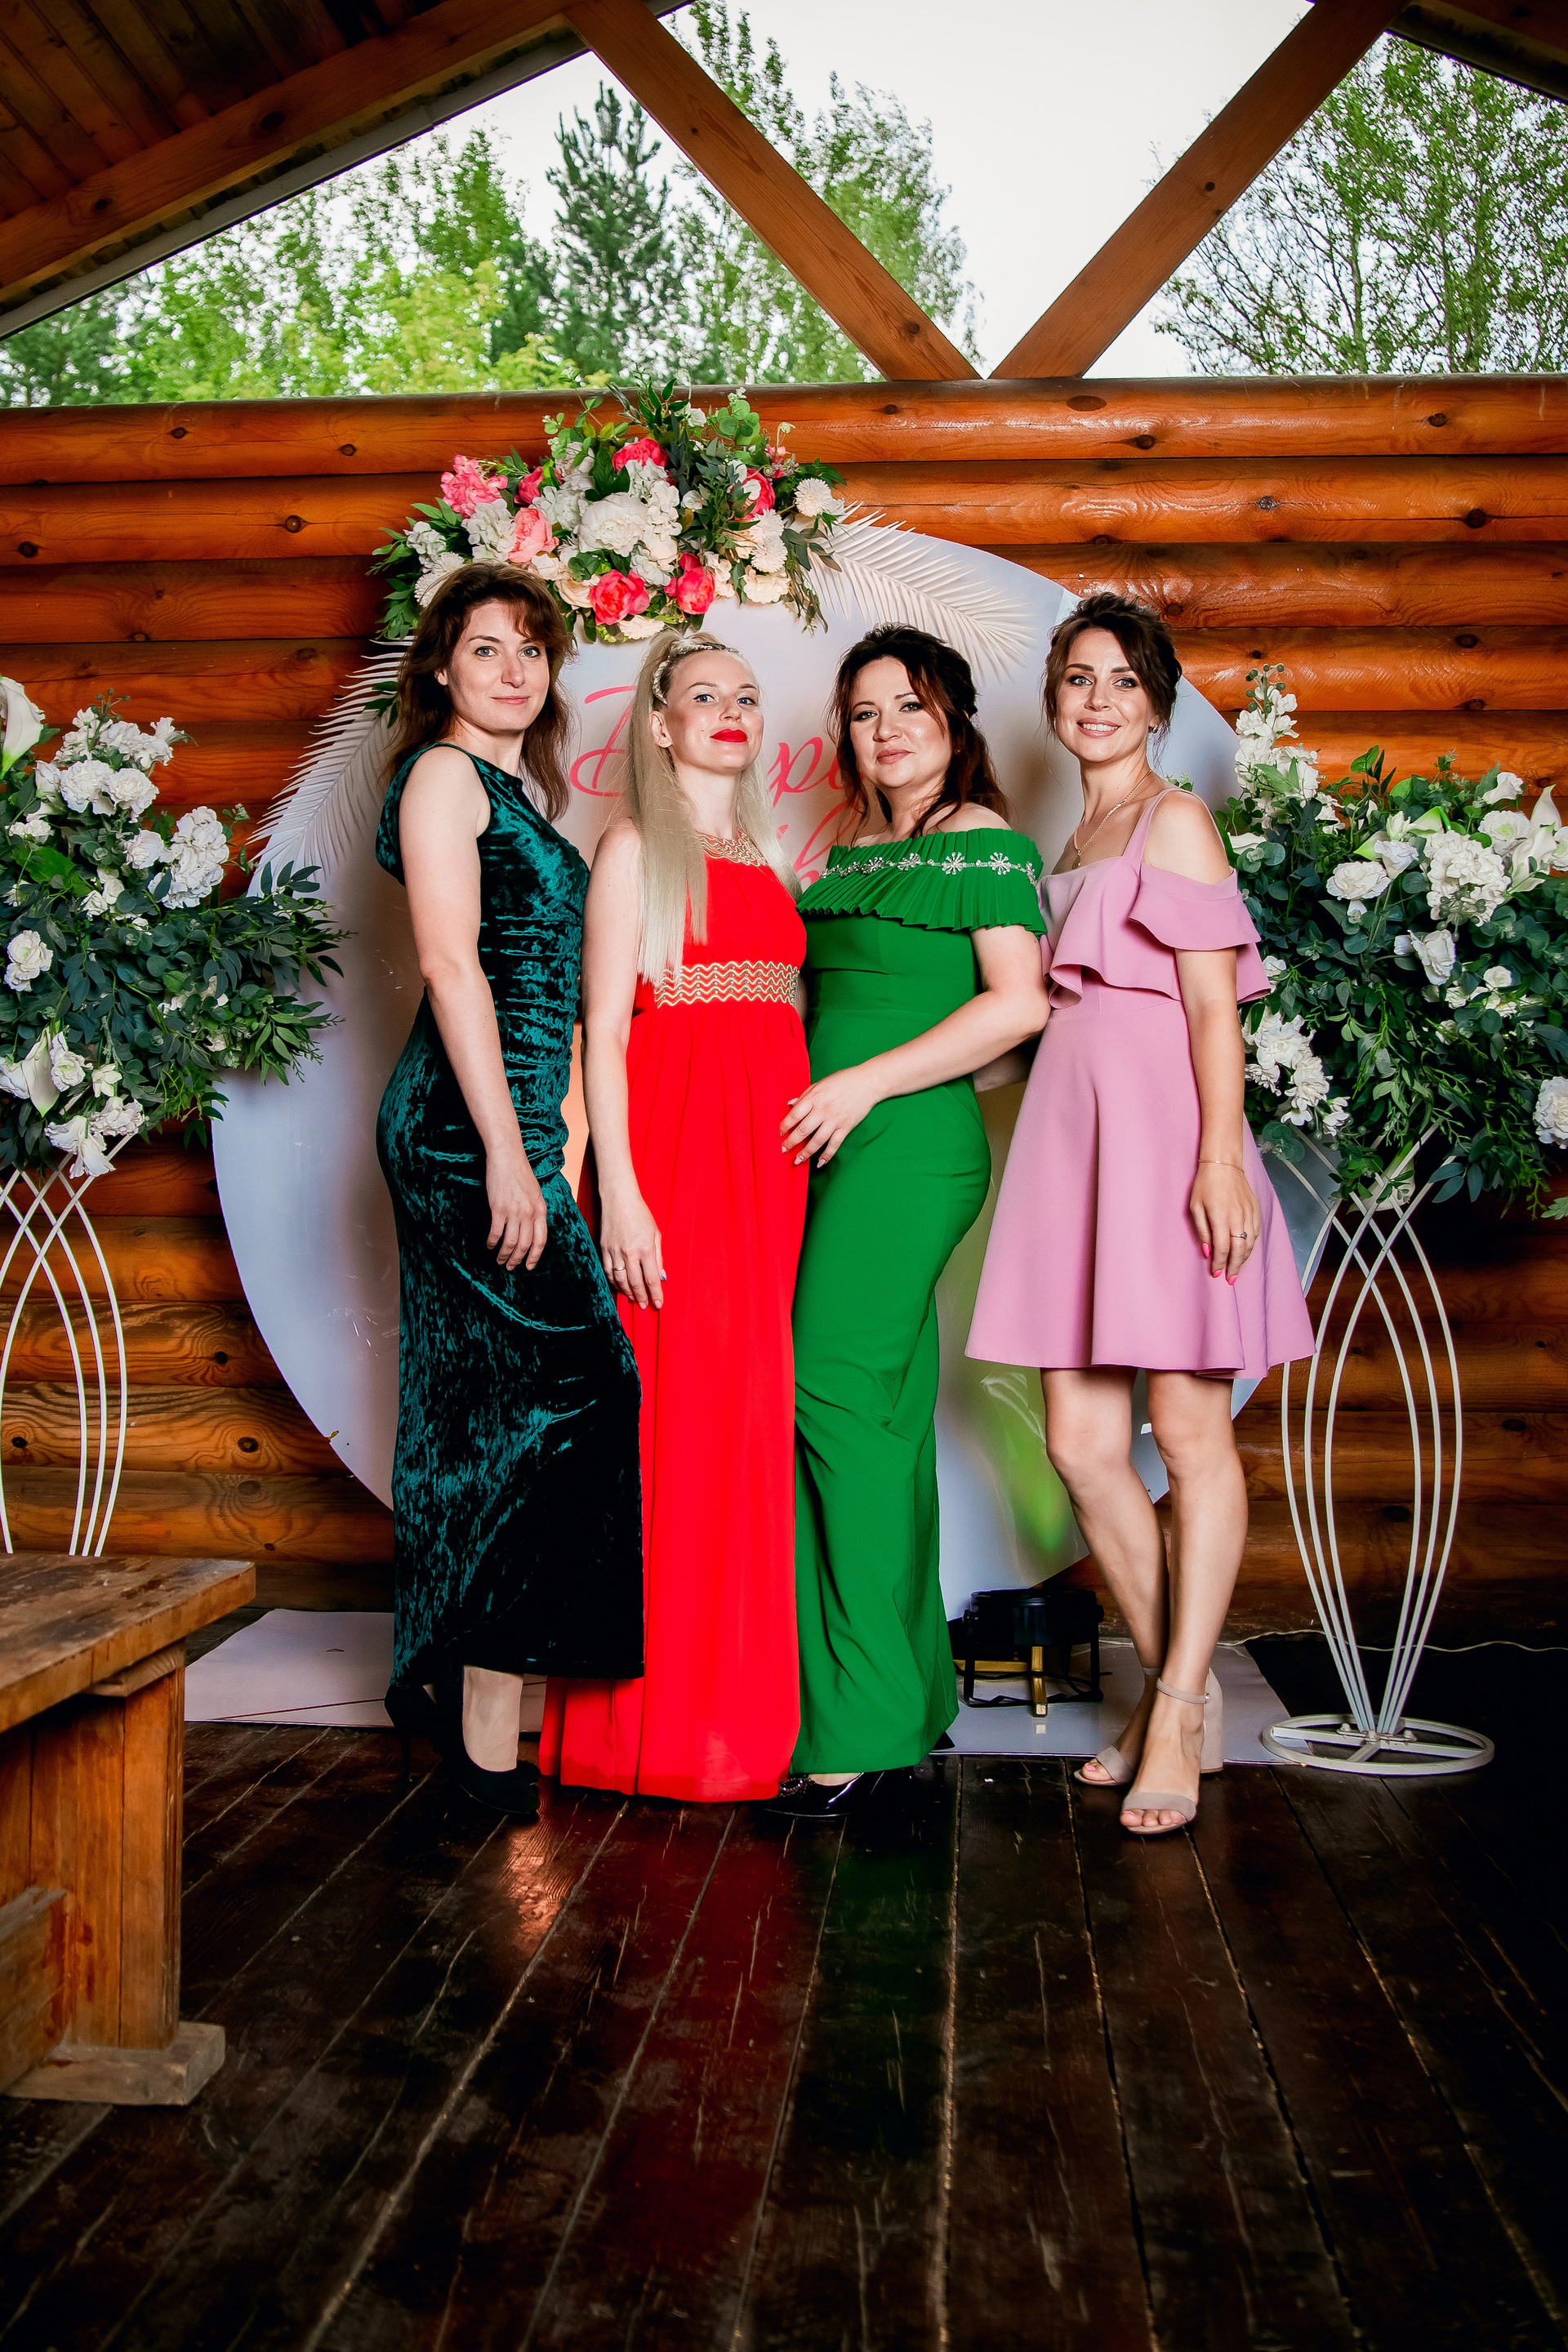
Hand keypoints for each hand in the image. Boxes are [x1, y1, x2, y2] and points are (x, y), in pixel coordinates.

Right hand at [487, 1148, 547, 1272]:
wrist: (508, 1157)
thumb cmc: (520, 1173)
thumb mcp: (535, 1193)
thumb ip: (535, 1211)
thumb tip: (532, 1228)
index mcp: (541, 1210)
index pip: (541, 1240)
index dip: (535, 1256)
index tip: (529, 1266)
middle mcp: (530, 1213)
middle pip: (525, 1245)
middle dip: (517, 1260)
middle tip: (510, 1267)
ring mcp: (514, 1211)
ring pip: (511, 1243)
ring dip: (504, 1255)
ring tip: (499, 1260)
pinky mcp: (499, 1208)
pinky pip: (496, 1232)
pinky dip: (492, 1242)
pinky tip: (489, 1245)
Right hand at [599, 1186, 664, 1308]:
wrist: (618, 1200)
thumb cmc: (640, 1215)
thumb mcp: (656, 1234)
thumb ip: (658, 1257)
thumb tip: (661, 1276)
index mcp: (645, 1248)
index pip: (651, 1278)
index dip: (655, 1294)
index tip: (658, 1304)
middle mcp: (629, 1252)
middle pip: (635, 1283)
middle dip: (641, 1297)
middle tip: (645, 1306)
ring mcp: (615, 1252)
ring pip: (620, 1280)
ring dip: (627, 1292)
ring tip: (634, 1299)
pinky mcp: (604, 1249)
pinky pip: (609, 1271)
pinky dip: (614, 1282)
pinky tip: (620, 1287)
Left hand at [780, 1063, 881, 1167]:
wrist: (867, 1082)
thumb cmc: (843, 1080)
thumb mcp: (820, 1083)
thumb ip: (805, 1095)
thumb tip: (790, 1105)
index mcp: (814, 1098)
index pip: (794, 1115)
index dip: (784, 1126)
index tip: (777, 1134)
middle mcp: (823, 1110)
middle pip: (803, 1130)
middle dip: (790, 1142)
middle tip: (781, 1151)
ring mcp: (835, 1120)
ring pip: (817, 1141)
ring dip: (805, 1152)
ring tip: (797, 1160)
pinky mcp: (846, 1127)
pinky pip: (834, 1144)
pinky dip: (827, 1155)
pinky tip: (819, 1163)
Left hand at [1189, 1159, 1261, 1282]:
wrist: (1224, 1164)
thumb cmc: (1205, 1184)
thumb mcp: (1195, 1207)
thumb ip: (1202, 1230)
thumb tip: (1207, 1251)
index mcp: (1221, 1217)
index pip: (1223, 1248)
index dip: (1220, 1263)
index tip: (1216, 1273)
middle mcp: (1238, 1217)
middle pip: (1239, 1250)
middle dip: (1234, 1267)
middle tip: (1230, 1279)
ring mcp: (1249, 1213)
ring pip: (1250, 1243)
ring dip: (1244, 1259)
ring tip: (1237, 1269)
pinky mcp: (1256, 1209)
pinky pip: (1256, 1232)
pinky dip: (1252, 1245)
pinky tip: (1246, 1251)